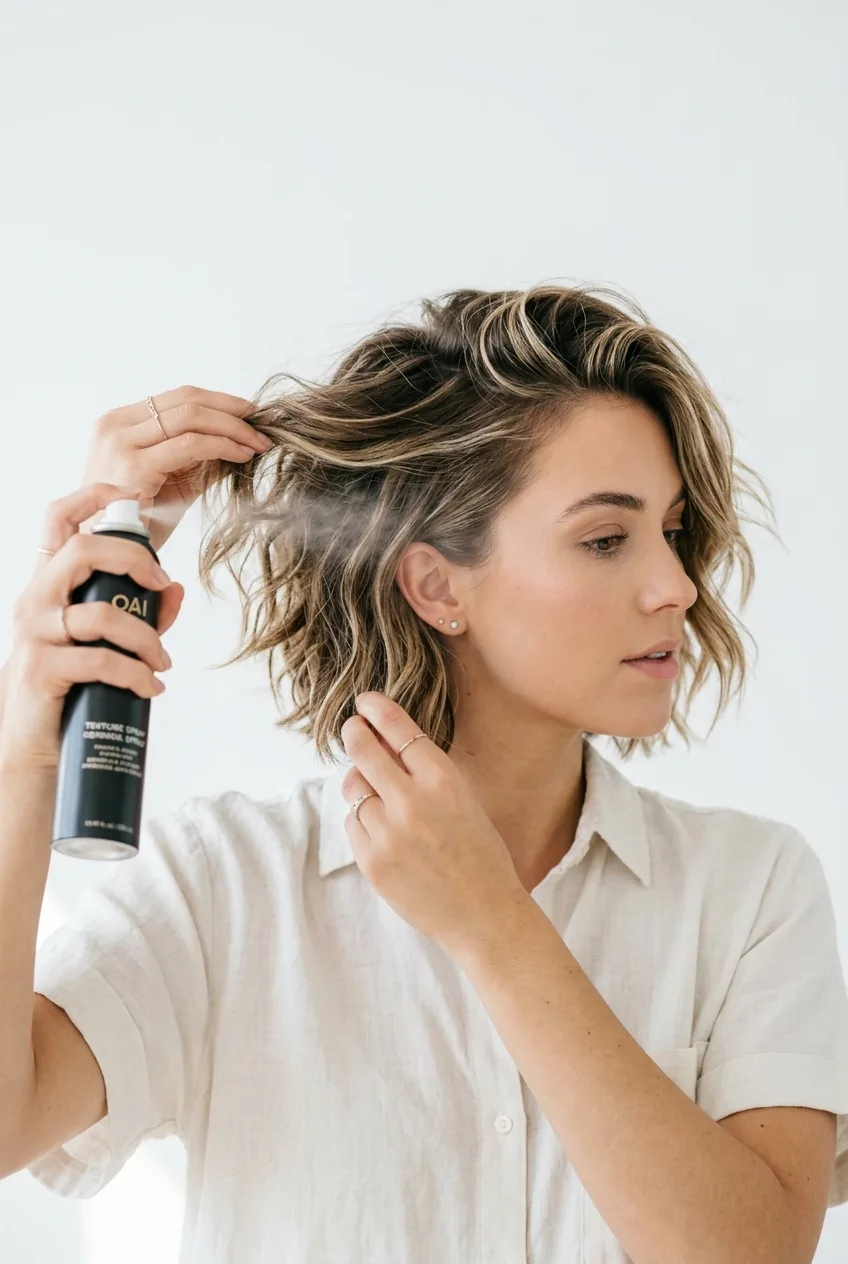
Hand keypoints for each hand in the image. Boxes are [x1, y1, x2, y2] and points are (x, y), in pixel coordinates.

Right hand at [0, 484, 182, 768]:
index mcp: (48, 583)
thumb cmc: (71, 685)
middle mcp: (36, 600)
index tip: (132, 496)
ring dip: (146, 639)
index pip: (57, 519)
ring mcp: (35, 634)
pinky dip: (136, 674)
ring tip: (162, 662)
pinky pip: (100, 661)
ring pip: (102, 615)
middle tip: (162, 585)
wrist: (33, 744)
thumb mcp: (107, 641)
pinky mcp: (42, 670)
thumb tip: (178, 589)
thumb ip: (141, 613)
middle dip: (134, 560)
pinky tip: (151, 687)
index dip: (93, 496)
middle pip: (82, 550)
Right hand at [79, 385, 272, 550]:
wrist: (109, 554)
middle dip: (232, 410)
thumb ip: (200, 457)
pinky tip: (242, 455)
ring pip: (190, 416)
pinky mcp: (134, 465)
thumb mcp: (173, 480)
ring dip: (233, 427)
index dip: (221, 402)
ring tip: (259, 442)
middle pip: (186, 400)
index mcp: (119, 424)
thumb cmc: (140, 522)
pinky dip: (222, 445)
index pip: (178, 398)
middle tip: (263, 424)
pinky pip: (190, 445)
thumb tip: (244, 439)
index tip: (252, 415)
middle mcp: (115, 426)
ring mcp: (121, 443)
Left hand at [340, 691, 529, 958]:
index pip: (398, 729)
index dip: (377, 709)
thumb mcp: (464, 800)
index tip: (365, 701)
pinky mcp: (372, 861)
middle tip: (352, 728)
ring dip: (361, 784)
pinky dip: (362, 820)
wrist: (484, 915)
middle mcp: (413, 802)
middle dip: (354, 733)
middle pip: (364, 750)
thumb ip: (425, 773)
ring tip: (378, 794)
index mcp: (443, 780)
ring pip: (354, 789)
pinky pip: (353, 824)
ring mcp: (389, 833)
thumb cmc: (480, 854)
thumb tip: (381, 742)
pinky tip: (382, 828)